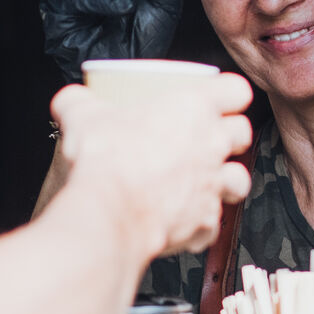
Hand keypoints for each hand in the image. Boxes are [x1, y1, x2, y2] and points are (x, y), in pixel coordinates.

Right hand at [51, 74, 253, 257]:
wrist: (108, 210)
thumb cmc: (105, 160)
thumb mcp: (82, 115)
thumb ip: (78, 102)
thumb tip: (70, 100)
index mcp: (192, 109)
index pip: (236, 90)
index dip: (229, 94)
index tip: (217, 99)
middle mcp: (211, 145)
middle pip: (243, 133)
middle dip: (230, 135)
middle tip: (206, 139)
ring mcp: (212, 184)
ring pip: (240, 178)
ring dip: (227, 180)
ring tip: (208, 182)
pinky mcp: (205, 219)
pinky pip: (214, 222)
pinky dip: (203, 223)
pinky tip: (186, 220)